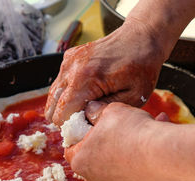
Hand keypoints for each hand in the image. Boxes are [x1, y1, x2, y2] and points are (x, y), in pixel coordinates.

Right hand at [45, 20, 166, 125]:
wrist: (141, 38)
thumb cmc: (142, 68)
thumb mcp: (133, 97)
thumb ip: (105, 112)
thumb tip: (84, 121)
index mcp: (86, 79)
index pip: (61, 115)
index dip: (72, 128)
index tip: (87, 128)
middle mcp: (71, 69)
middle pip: (52, 108)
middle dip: (66, 120)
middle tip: (86, 120)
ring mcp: (68, 61)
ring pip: (52, 97)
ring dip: (65, 107)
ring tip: (86, 108)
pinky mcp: (68, 57)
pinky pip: (59, 84)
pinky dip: (67, 93)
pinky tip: (85, 94)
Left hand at [64, 101, 174, 180]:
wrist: (164, 154)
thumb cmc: (132, 131)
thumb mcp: (110, 111)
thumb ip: (96, 111)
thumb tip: (91, 110)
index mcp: (79, 160)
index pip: (71, 146)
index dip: (81, 132)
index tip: (93, 123)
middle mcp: (94, 179)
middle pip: (93, 156)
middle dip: (105, 140)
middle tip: (118, 126)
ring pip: (114, 163)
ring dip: (125, 146)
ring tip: (143, 127)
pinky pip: (132, 170)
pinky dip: (139, 157)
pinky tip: (153, 140)